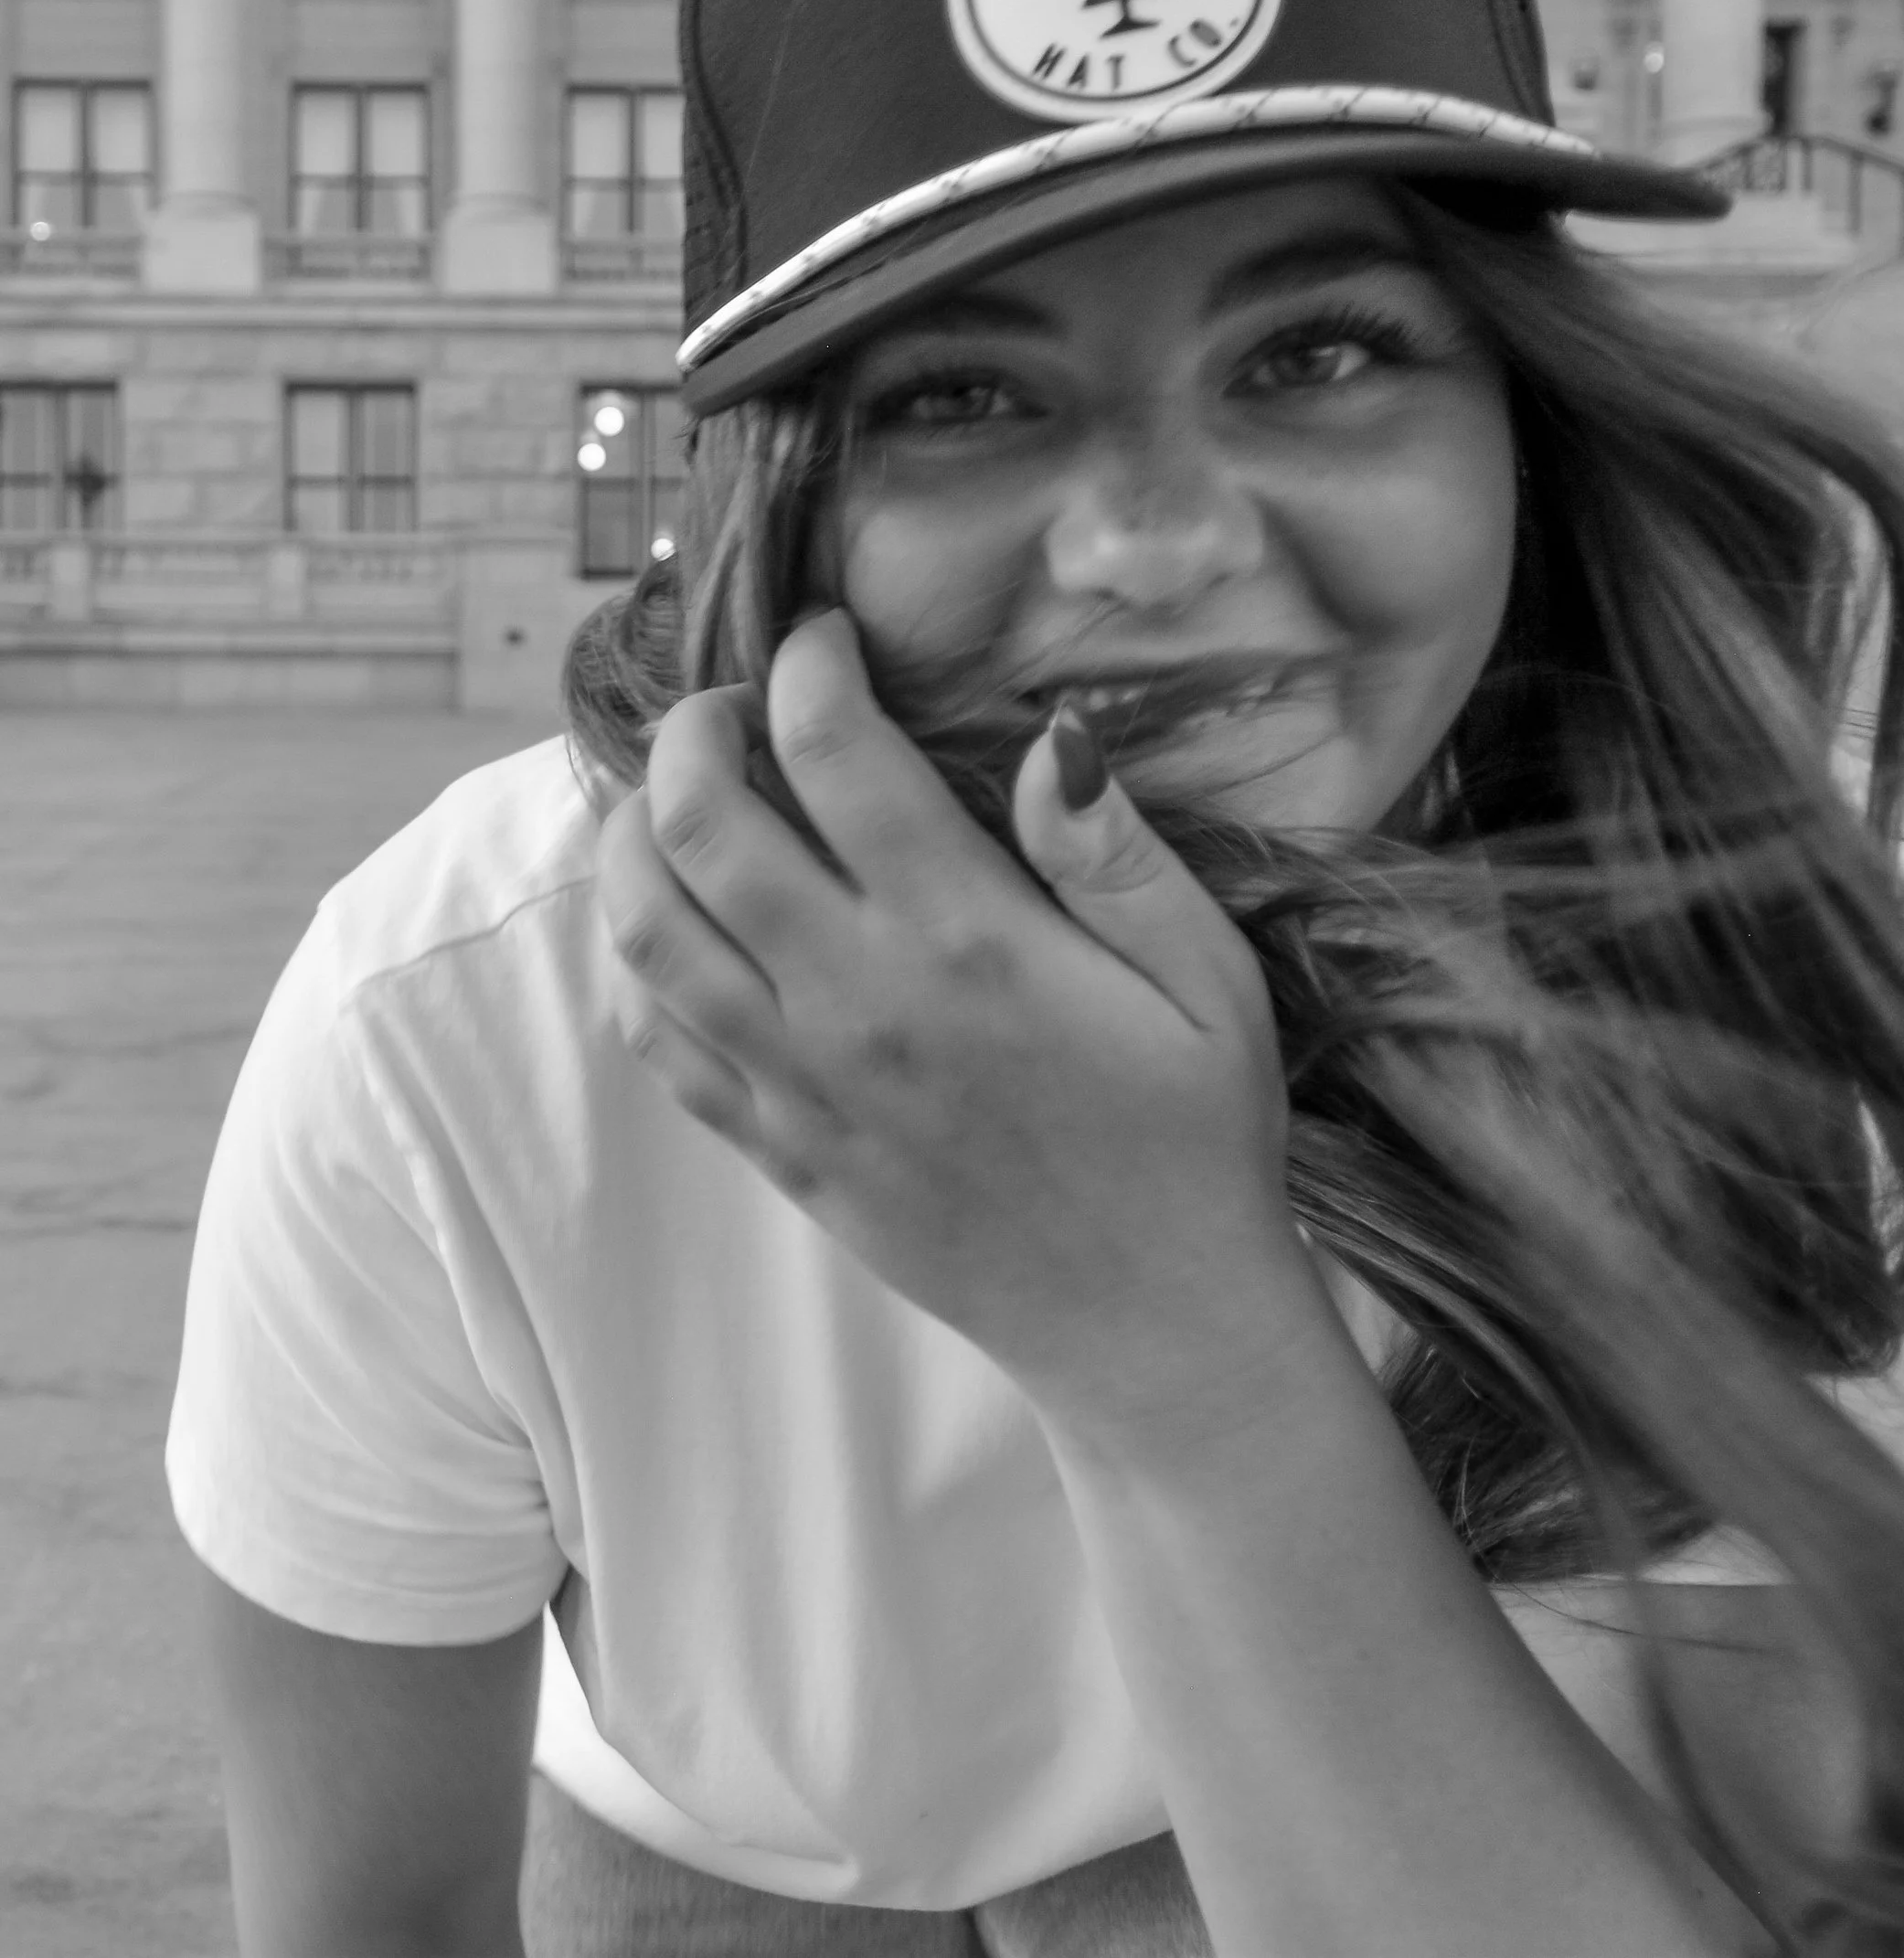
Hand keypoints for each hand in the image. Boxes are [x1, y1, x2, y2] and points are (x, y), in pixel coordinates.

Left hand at [596, 610, 1311, 1440]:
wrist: (1151, 1326)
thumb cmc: (1196, 1141)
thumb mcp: (1209, 985)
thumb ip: (1117, 857)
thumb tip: (1051, 736)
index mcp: (969, 942)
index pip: (835, 754)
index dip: (810, 665)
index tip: (826, 637)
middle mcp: (859, 1002)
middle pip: (700, 825)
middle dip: (692, 727)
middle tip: (732, 702)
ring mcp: (802, 1082)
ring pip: (645, 928)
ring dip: (635, 833)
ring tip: (678, 796)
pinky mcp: (780, 1150)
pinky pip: (656, 1040)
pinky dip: (636, 958)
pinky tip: (676, 923)